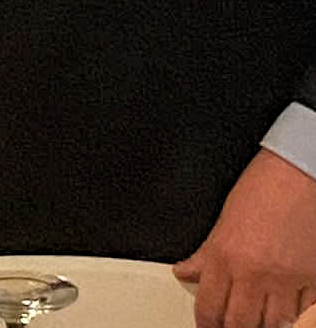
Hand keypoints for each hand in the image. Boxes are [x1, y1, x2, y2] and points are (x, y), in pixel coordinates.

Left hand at [174, 148, 315, 327]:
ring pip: (274, 327)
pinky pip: (305, 316)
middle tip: (232, 327)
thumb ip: (205, 253)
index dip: (207, 325)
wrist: (297, 175)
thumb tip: (184, 271)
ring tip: (260, 323)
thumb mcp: (223, 220)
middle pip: (241, 324)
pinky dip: (297, 320)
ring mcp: (286, 281)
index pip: (209, 308)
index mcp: (225, 256)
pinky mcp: (313, 282)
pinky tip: (289, 318)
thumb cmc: (261, 190)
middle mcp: (254, 273)